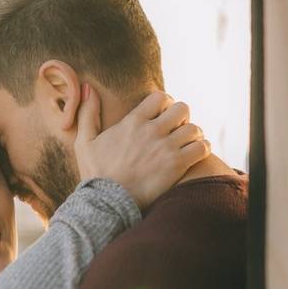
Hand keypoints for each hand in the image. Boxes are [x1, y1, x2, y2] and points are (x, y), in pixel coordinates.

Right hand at [74, 86, 209, 209]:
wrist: (107, 202)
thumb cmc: (95, 172)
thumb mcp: (84, 140)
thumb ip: (88, 112)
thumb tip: (87, 87)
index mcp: (132, 121)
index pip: (160, 97)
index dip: (164, 103)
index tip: (161, 114)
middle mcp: (152, 131)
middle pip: (182, 109)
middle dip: (181, 117)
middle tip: (175, 128)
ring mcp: (166, 148)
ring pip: (194, 128)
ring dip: (192, 134)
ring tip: (185, 143)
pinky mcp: (177, 166)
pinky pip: (203, 148)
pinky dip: (202, 149)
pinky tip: (193, 154)